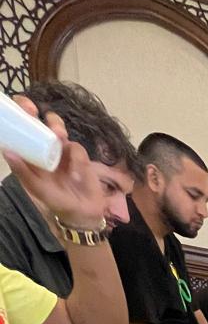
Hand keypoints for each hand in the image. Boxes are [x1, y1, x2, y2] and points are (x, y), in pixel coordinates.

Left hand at [4, 98, 105, 227]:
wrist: (84, 213)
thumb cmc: (58, 201)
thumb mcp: (37, 188)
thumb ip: (23, 172)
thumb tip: (6, 151)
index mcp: (31, 153)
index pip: (22, 128)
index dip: (18, 114)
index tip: (17, 110)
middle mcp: (45, 147)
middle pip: (38, 120)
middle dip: (35, 111)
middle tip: (33, 111)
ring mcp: (63, 149)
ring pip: (57, 127)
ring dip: (56, 126)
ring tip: (59, 135)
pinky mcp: (79, 154)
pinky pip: (77, 148)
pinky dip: (76, 158)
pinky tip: (76, 172)